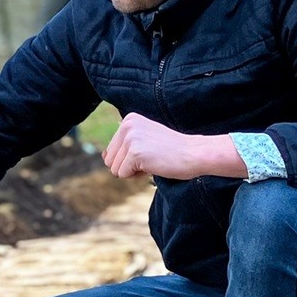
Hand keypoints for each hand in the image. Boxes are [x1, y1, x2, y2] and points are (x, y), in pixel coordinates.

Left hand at [102, 114, 244, 180]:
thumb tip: (103, 156)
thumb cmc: (171, 150)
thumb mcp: (144, 140)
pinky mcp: (135, 152)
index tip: (149, 152)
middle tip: (150, 158)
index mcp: (128, 120)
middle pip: (109, 160)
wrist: (193, 153)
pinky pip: (123, 175)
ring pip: (114, 169)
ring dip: (132, 171)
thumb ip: (123, 146)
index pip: (111, 151)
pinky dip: (137, 176)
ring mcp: (130, 138)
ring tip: (152, 161)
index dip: (128, 159)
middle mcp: (127, 125)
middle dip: (127, 166)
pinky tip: (153, 165)